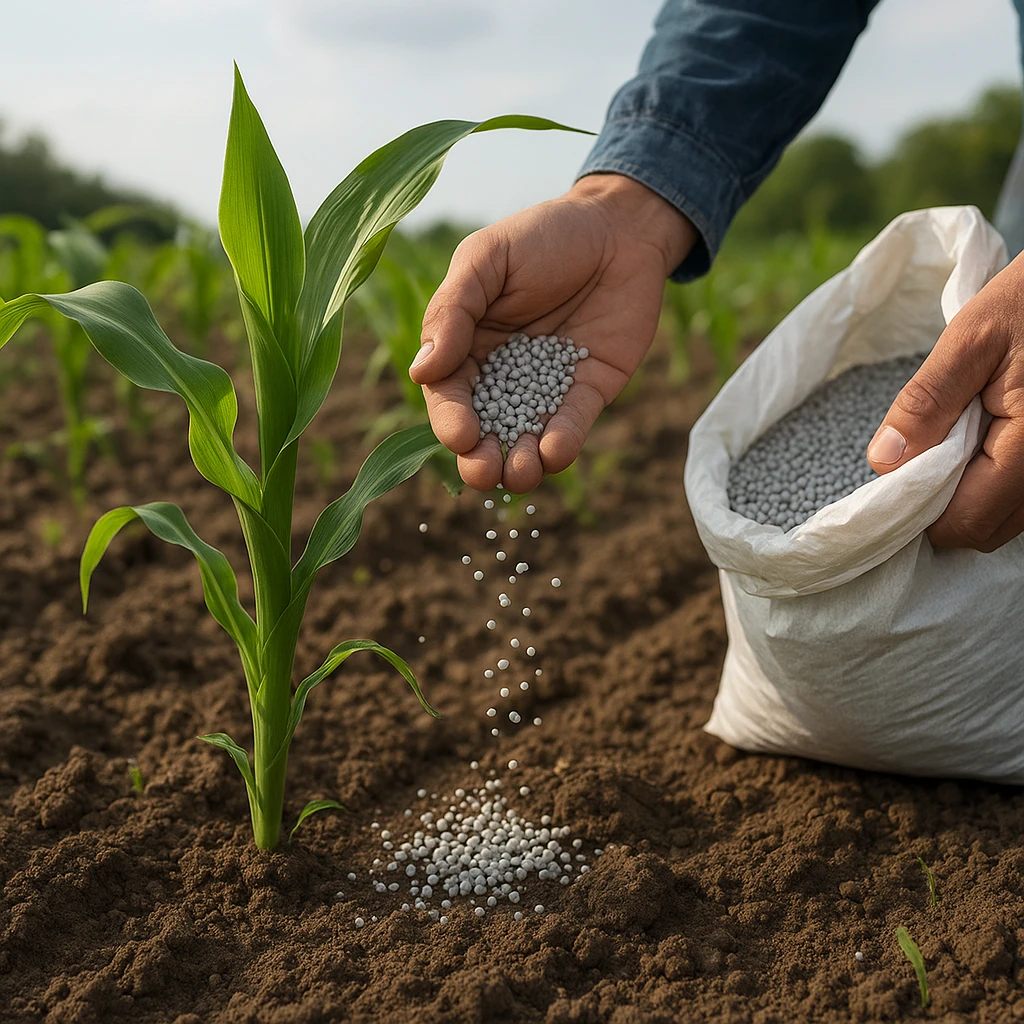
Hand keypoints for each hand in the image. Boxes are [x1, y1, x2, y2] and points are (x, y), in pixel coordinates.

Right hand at [409, 174, 696, 490]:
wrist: (619, 226)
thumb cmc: (544, 235)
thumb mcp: (487, 259)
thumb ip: (454, 310)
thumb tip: (423, 370)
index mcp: (467, 346)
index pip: (449, 395)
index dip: (451, 420)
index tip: (460, 435)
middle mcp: (502, 375)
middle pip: (483, 431)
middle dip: (480, 459)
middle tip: (485, 471)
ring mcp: (546, 388)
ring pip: (526, 439)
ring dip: (521, 464)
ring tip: (522, 471)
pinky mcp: (589, 391)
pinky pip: (572, 425)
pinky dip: (563, 443)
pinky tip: (556, 451)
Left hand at [866, 253, 1023, 550]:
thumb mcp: (971, 339)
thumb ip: (927, 402)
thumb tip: (885, 462)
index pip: (967, 520)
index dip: (920, 511)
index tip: (893, 475)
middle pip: (984, 530)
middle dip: (940, 506)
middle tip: (919, 453)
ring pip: (1002, 519)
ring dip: (963, 495)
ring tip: (948, 441)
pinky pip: (1016, 498)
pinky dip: (985, 483)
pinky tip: (972, 444)